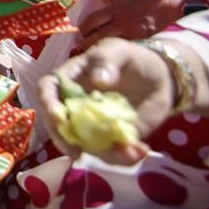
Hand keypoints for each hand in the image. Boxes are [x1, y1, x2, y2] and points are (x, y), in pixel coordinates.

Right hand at [38, 37, 174, 164]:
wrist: (161, 78)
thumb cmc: (132, 59)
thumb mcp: (119, 52)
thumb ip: (107, 61)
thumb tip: (98, 80)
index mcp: (70, 80)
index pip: (48, 89)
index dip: (47, 103)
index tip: (58, 117)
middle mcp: (75, 105)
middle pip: (58, 124)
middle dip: (64, 140)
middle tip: (77, 151)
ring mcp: (93, 125)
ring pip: (86, 144)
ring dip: (103, 153)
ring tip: (130, 152)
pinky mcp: (113, 138)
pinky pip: (112, 153)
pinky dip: (125, 157)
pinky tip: (141, 150)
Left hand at [79, 0, 185, 46]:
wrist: (174, 10)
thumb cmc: (152, 3)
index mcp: (116, 9)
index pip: (92, 19)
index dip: (83, 27)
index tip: (81, 31)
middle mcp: (120, 22)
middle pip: (96, 35)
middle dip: (86, 41)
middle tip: (83, 45)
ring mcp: (130, 34)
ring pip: (107, 45)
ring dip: (98, 49)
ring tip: (94, 52)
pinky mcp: (140, 44)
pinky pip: (122, 50)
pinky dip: (115, 53)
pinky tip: (112, 55)